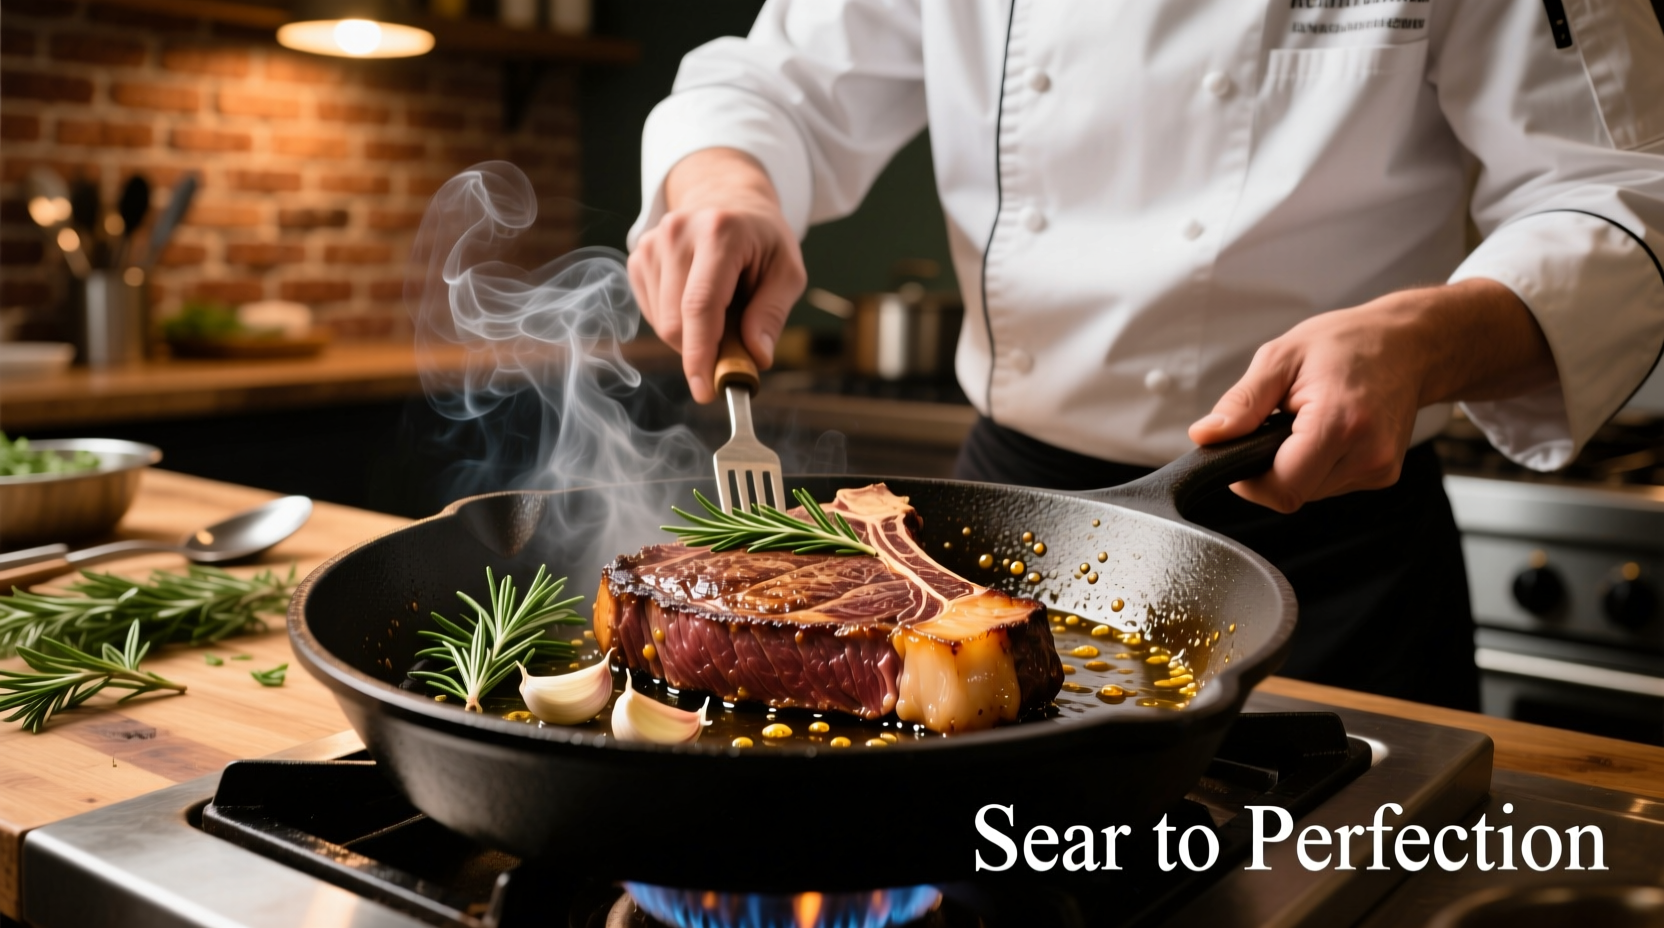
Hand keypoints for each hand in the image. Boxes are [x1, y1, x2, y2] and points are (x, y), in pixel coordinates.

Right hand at [628, 148, 806, 402]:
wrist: (726, 199)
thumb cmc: (762, 239)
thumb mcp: (788, 270)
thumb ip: (772, 312)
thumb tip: (756, 355)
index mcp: (719, 233)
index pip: (700, 305)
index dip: (700, 354)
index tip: (705, 390)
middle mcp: (677, 233)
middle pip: (676, 322)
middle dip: (703, 351)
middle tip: (734, 349)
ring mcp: (651, 244)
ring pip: (662, 324)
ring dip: (692, 336)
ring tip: (721, 309)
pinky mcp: (638, 257)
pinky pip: (653, 314)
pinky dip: (677, 322)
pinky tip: (697, 301)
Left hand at [1188, 278, 1556, 511]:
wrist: (1409, 344)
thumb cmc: (1345, 343)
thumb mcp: (1281, 358)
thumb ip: (1241, 403)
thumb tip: (1205, 436)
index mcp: (1339, 422)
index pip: (1282, 487)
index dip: (1249, 481)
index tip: (1239, 452)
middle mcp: (1367, 453)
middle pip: (1293, 493)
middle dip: (1270, 469)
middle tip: (1273, 427)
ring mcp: (1380, 468)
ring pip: (1310, 492)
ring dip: (1294, 466)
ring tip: (1303, 423)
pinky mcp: (1384, 474)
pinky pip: (1331, 485)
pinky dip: (1316, 465)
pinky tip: (1325, 432)